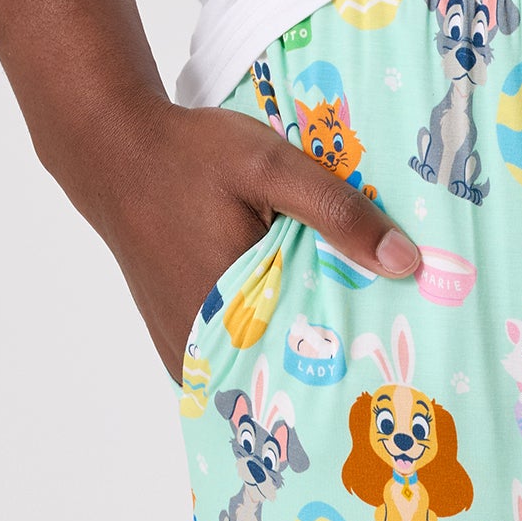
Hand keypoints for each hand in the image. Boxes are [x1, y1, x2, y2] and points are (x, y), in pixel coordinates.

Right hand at [87, 95, 419, 386]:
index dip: (355, 359)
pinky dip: (265, 340)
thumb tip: (406, 262)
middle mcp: (201, 346)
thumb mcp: (270, 167)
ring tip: (351, 332)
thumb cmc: (189, 157)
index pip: (307, 366)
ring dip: (297, 350)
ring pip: (257, 366)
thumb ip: (335, 212)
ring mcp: (185, 346)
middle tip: (384, 343)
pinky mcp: (177, 336)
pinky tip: (299, 317)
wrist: (115, 149)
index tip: (398, 352)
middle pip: (283, 371)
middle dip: (330, 357)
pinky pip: (233, 355)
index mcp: (228, 315)